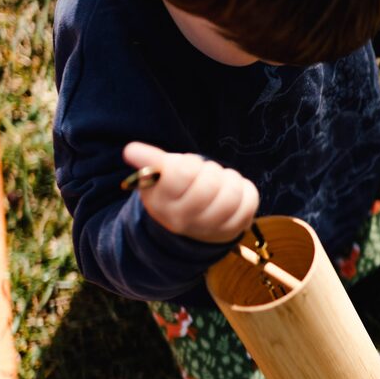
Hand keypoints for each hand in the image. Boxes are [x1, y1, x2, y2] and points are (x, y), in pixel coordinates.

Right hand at [123, 141, 259, 243]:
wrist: (190, 224)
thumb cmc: (174, 190)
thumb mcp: (159, 175)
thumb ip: (149, 161)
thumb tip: (130, 150)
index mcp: (163, 203)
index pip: (182, 174)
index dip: (189, 164)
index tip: (185, 168)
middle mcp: (184, 220)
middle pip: (209, 183)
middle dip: (209, 171)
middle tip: (203, 175)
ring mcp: (210, 227)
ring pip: (231, 192)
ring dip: (228, 179)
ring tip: (219, 182)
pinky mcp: (235, 228)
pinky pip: (249, 200)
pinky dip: (244, 189)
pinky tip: (233, 192)